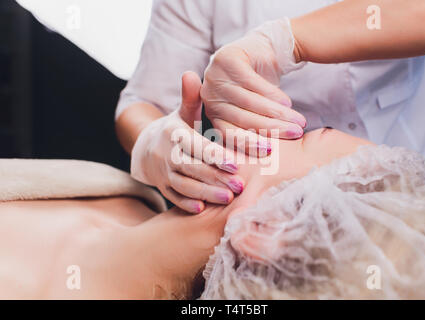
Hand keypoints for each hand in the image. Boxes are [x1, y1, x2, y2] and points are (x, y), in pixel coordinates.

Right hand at [131, 72, 244, 213]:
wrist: (147, 148)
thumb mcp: (181, 113)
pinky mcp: (163, 187)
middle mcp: (166, 154)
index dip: (214, 155)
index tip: (235, 163)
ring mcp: (163, 173)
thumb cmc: (176, 130)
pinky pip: (173, 197)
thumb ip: (190, 98)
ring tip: (228, 199)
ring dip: (205, 192)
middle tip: (240, 186)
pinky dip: (186, 204)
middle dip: (216, 177)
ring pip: (184, 185)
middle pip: (192, 167)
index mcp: (174, 134)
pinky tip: (203, 209)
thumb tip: (190, 74)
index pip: (196, 145)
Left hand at [201, 17, 307, 153]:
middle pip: (239, 118)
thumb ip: (254, 132)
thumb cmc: (259, 89)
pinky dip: (272, 95)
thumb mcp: (254, 112)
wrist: (261, 50)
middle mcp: (209, 95)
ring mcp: (215, 75)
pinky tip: (287, 103)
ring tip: (298, 122)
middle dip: (270, 129)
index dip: (248, 144)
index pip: (226, 134)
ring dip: (276, 114)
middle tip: (295, 135)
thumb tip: (269, 163)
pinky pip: (253, 82)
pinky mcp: (228, 59)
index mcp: (211, 112)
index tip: (270, 152)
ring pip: (248, 101)